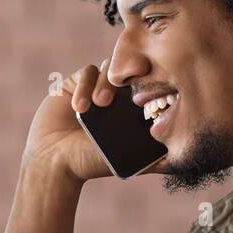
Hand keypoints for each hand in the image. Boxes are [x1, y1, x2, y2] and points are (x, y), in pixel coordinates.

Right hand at [22, 58, 167, 178]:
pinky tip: (80, 107)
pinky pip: (87, 72)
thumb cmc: (89, 163)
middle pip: (130, 72)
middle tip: (137, 76)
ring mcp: (94, 87)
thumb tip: (180, 161)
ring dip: (106, 83)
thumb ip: (151, 159)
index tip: (155, 90)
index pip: (147, 87)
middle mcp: (115, 97)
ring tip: (101, 104)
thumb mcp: (126, 160)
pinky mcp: (74, 83)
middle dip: (132, 74)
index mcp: (130, 111)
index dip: (152, 84)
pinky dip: (86, 85)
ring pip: (109, 70)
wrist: (52, 161)